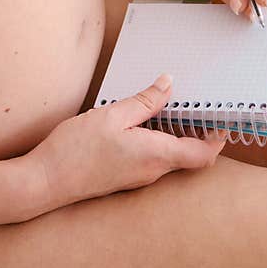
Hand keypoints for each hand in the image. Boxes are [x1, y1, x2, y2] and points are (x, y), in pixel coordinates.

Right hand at [23, 74, 225, 211]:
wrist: (44, 182)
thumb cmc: (75, 150)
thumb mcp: (111, 116)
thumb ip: (144, 101)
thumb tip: (169, 85)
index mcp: (156, 155)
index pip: (203, 154)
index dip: (218, 138)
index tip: (222, 117)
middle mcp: (152, 171)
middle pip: (188, 155)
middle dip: (196, 130)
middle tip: (193, 102)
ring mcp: (137, 177)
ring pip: (168, 156)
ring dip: (172, 133)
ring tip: (163, 106)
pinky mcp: (123, 177)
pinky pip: (149, 158)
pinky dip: (153, 140)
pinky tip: (137, 122)